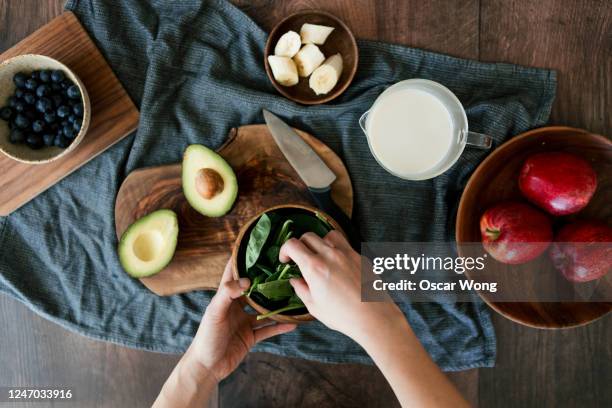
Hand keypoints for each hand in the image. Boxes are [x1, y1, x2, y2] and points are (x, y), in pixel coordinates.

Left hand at [187, 261, 296, 380]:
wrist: (207, 367)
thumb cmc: (206, 337)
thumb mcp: (215, 313)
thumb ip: (228, 294)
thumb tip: (246, 280)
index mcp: (225, 297)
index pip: (233, 273)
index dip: (243, 260)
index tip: (257, 248)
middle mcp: (236, 307)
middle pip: (254, 290)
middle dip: (267, 281)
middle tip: (283, 269)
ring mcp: (244, 321)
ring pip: (265, 310)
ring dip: (277, 304)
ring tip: (293, 295)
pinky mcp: (250, 337)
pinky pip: (268, 329)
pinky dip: (280, 326)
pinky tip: (293, 322)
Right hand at [280, 231, 402, 342]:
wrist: (374, 317)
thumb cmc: (343, 316)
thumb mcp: (314, 306)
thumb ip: (301, 289)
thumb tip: (295, 280)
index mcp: (315, 267)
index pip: (293, 244)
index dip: (284, 250)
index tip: (285, 260)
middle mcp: (330, 255)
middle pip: (308, 236)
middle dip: (300, 245)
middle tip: (300, 259)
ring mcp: (347, 253)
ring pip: (328, 235)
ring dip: (320, 242)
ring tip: (320, 257)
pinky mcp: (360, 257)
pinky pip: (345, 245)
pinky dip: (337, 250)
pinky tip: (338, 266)